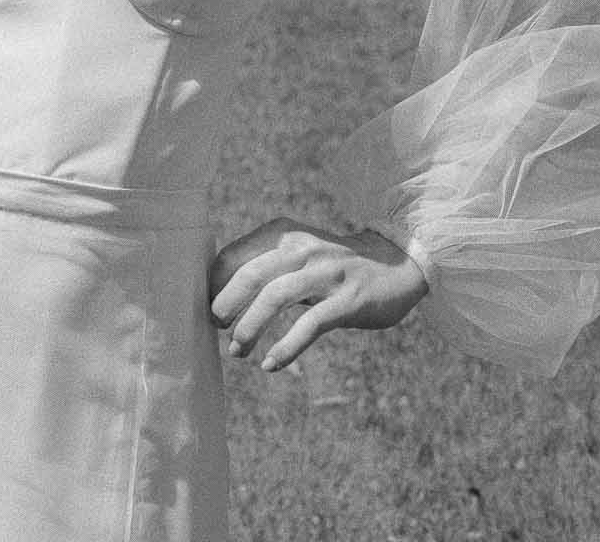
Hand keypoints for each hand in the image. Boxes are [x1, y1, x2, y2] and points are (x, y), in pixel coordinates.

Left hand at [207, 217, 427, 371]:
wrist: (393, 264)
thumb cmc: (332, 264)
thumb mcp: (297, 253)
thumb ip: (265, 265)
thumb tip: (219, 294)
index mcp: (284, 233)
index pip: (236, 255)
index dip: (216, 283)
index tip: (206, 308)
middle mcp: (302, 248)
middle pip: (251, 274)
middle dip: (226, 303)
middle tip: (214, 327)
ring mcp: (325, 274)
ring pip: (276, 297)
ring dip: (250, 327)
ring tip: (237, 351)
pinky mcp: (346, 301)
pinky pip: (309, 325)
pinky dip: (286, 347)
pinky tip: (271, 365)